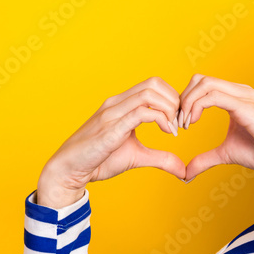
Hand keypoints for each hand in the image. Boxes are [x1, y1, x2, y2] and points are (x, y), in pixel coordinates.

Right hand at [35, 77, 183, 207]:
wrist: (69, 170)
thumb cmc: (100, 160)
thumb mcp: (137, 157)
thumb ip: (160, 158)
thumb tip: (183, 170)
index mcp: (121, 104)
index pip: (153, 84)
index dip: (173, 98)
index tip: (179, 121)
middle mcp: (116, 103)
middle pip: (154, 83)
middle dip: (174, 101)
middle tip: (179, 124)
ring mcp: (112, 114)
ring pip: (149, 94)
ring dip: (169, 109)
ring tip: (173, 129)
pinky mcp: (110, 129)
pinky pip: (140, 113)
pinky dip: (161, 120)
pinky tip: (167, 134)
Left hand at [177, 74, 253, 180]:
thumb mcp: (227, 154)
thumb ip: (205, 159)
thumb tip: (186, 173)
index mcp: (236, 98)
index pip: (203, 86)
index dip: (186, 102)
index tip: (180, 124)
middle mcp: (239, 92)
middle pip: (200, 79)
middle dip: (183, 98)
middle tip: (178, 123)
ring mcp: (242, 96)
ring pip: (204, 83)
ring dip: (187, 102)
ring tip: (185, 124)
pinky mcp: (244, 105)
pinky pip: (212, 96)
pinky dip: (196, 106)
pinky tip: (193, 123)